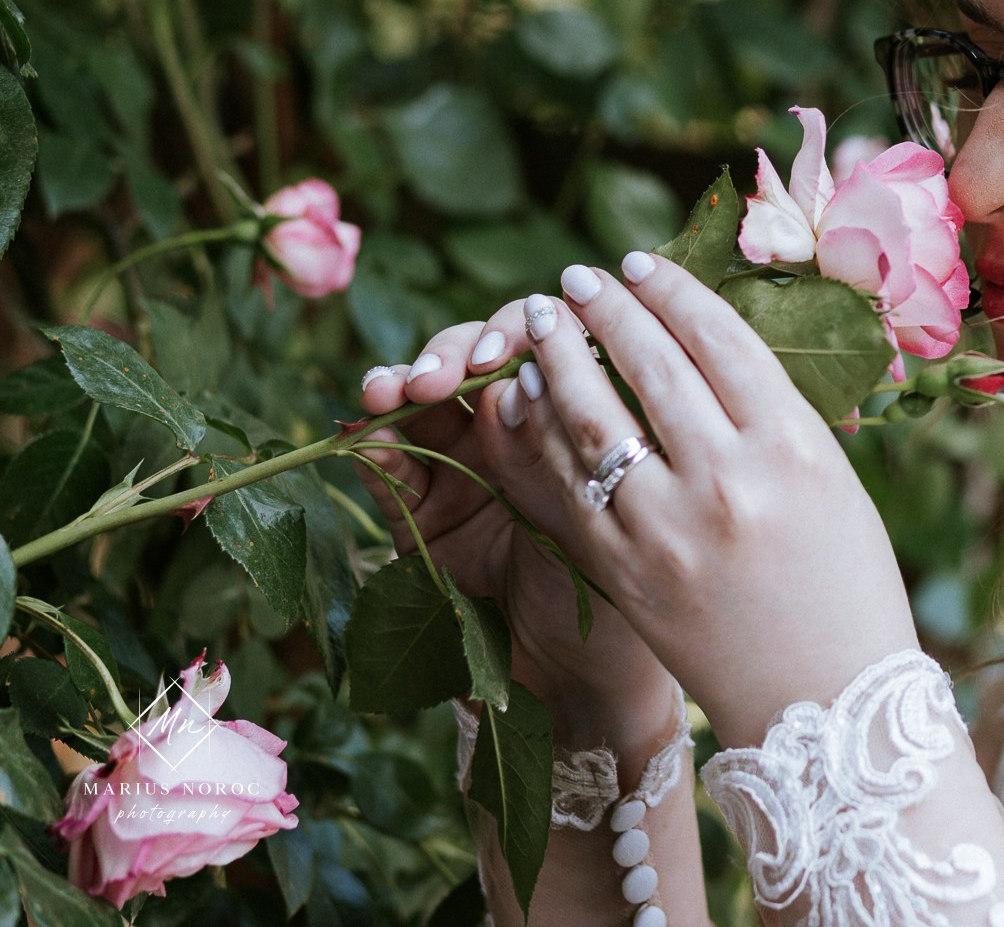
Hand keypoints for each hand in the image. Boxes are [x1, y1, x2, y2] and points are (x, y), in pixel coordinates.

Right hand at [355, 304, 675, 744]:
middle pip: (475, 358)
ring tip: (397, 390)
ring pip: (424, 402)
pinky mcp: (417, 514)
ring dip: (405, 381)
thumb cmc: (624, 592)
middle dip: (456, 351)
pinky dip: (375, 444)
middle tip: (451, 372)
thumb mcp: (605, 512)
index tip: (516, 344)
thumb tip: (527, 376)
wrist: (583, 683)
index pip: (543, 344)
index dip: (525, 331)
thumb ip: (565, 448)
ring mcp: (464, 468)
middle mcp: (517, 432)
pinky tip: (368, 430)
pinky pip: (390, 468)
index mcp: (575, 418)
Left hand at [481, 253, 919, 749]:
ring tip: (540, 321)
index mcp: (794, 448)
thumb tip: (710, 344)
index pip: (719, 340)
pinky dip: (538, 435)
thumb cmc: (845, 587)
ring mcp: (668, 529)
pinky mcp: (622, 573)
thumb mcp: (834, 484)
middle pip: (651, 367)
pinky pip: (565, 487)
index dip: (671, 293)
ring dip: (558, 359)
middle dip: (606, 311)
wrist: (822, 705)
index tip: (640, 264)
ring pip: (594, 419)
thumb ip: (775, 418)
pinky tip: (523, 400)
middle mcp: (730, 480)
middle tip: (577, 279)